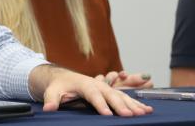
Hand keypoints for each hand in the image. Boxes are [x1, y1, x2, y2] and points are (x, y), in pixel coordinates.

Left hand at [30, 65, 151, 116]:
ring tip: (145, 112)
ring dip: (133, 105)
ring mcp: (106, 88)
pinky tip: (147, 110)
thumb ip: (51, 100)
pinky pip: (125, 98)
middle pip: (111, 96)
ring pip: (122, 96)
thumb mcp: (52, 92)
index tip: (107, 114)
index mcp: (85, 84)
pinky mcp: (111, 93)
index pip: (93, 95)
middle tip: (130, 116)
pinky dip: (136, 104)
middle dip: (121, 106)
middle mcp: (98, 85)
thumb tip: (47, 109)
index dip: (100, 105)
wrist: (64, 78)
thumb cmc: (59, 86)